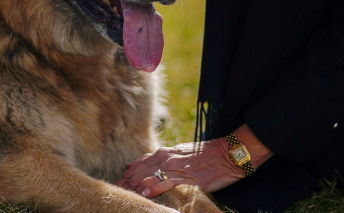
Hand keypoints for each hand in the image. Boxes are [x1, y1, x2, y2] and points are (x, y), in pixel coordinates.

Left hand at [116, 139, 240, 197]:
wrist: (228, 154)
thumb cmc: (206, 154)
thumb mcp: (182, 152)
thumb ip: (163, 158)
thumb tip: (144, 162)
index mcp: (166, 152)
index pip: (141, 163)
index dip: (128, 173)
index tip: (118, 181)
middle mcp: (168, 158)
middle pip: (141, 170)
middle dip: (127, 180)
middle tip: (115, 189)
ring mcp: (177, 167)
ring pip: (150, 175)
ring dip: (135, 184)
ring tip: (124, 192)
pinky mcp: (188, 177)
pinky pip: (167, 182)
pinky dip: (155, 186)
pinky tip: (145, 192)